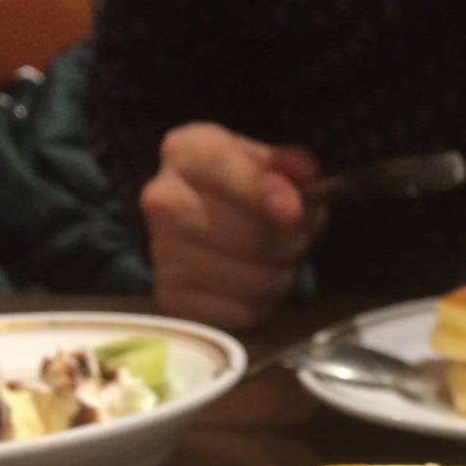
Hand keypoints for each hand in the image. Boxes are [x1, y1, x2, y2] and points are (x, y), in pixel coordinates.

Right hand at [140, 123, 324, 329]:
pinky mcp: (171, 299)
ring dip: (280, 276)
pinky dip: (261, 306)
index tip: (294, 212)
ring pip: (251, 280)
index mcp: (186, 152)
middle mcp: (162, 199)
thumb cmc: (243, 191)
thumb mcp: (268, 165)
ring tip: (278, 263)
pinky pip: (241, 313)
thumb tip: (304, 176)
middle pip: (249, 235)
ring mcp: (161, 252)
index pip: (224, 169)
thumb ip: (289, 167)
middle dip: (289, 243)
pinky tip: (257, 288)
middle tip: (296, 240)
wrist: (206, 226)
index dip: (264, 193)